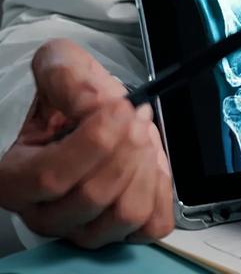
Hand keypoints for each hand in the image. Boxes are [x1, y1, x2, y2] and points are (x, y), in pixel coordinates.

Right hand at [0, 39, 173, 247]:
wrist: (97, 112)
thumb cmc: (72, 98)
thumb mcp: (60, 71)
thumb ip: (68, 80)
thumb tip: (97, 104)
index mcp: (16, 178)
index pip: (51, 176)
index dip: (94, 142)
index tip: (120, 108)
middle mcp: (48, 213)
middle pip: (93, 196)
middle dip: (126, 148)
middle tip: (137, 117)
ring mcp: (86, 228)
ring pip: (126, 214)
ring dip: (145, 169)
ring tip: (143, 138)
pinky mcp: (124, 231)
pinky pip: (153, 225)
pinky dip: (161, 192)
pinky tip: (152, 164)